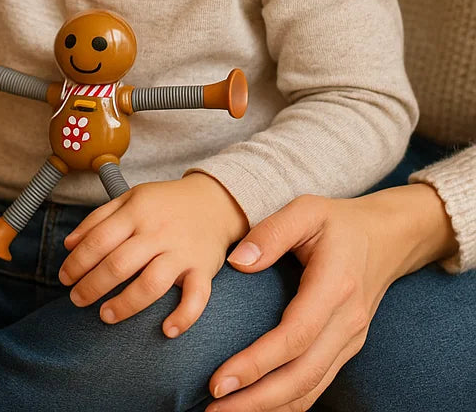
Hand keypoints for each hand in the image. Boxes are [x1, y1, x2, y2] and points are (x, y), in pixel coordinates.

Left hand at [59, 172, 247, 332]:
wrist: (214, 201)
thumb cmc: (164, 204)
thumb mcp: (129, 198)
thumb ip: (97, 219)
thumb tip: (68, 244)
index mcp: (136, 212)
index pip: (99, 239)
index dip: (77, 261)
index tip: (64, 278)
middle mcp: (157, 232)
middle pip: (119, 264)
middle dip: (92, 286)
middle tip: (76, 300)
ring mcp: (181, 252)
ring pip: (151, 283)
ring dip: (125, 304)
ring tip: (105, 316)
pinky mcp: (203, 269)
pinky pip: (197, 297)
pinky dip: (184, 317)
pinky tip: (167, 330)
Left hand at [206, 184, 456, 410]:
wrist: (387, 237)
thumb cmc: (337, 221)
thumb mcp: (305, 209)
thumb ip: (271, 232)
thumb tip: (237, 262)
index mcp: (334, 287)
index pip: (294, 337)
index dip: (257, 363)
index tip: (219, 380)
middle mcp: (347, 322)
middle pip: (302, 376)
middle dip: (257, 400)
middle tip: (213, 411)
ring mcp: (350, 339)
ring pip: (311, 388)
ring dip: (270, 408)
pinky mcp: (347, 347)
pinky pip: (317, 383)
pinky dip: (288, 402)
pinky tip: (257, 408)